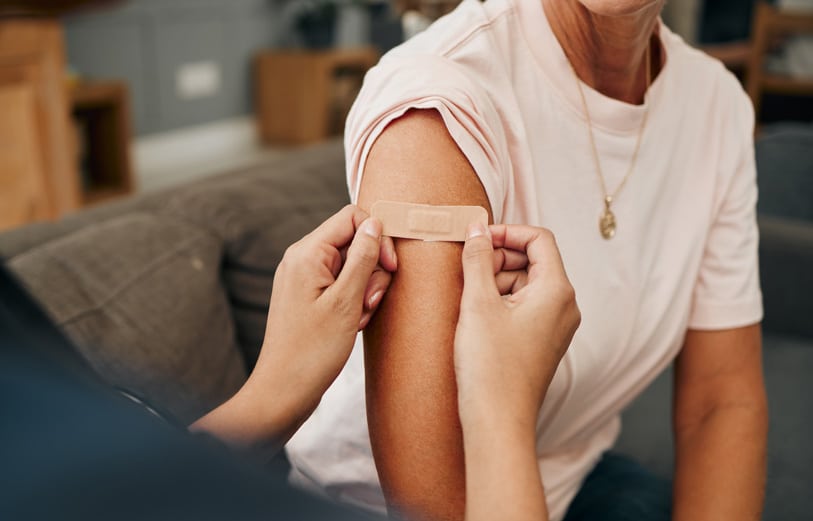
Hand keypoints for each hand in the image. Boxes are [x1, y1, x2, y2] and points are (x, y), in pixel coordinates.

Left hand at [255, 204, 396, 411]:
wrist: (284, 390)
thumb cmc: (313, 350)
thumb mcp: (346, 301)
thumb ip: (363, 258)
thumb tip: (374, 223)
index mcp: (307, 253)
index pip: (352, 218)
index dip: (378, 237)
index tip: (390, 267)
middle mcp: (302, 259)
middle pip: (354, 242)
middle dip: (372, 271)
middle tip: (369, 303)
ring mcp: (304, 278)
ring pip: (352, 266)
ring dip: (365, 290)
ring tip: (358, 319)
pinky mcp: (309, 295)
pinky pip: (342, 284)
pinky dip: (354, 301)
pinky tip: (352, 324)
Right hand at [454, 223, 579, 428]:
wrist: (498, 421)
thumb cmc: (490, 365)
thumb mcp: (477, 303)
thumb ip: (478, 259)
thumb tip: (476, 228)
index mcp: (557, 290)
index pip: (539, 239)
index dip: (506, 232)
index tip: (476, 239)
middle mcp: (565, 306)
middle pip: (534, 260)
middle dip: (499, 257)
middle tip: (467, 268)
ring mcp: (556, 326)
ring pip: (527, 284)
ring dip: (497, 280)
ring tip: (468, 297)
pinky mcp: (543, 342)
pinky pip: (526, 307)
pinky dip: (501, 301)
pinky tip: (477, 315)